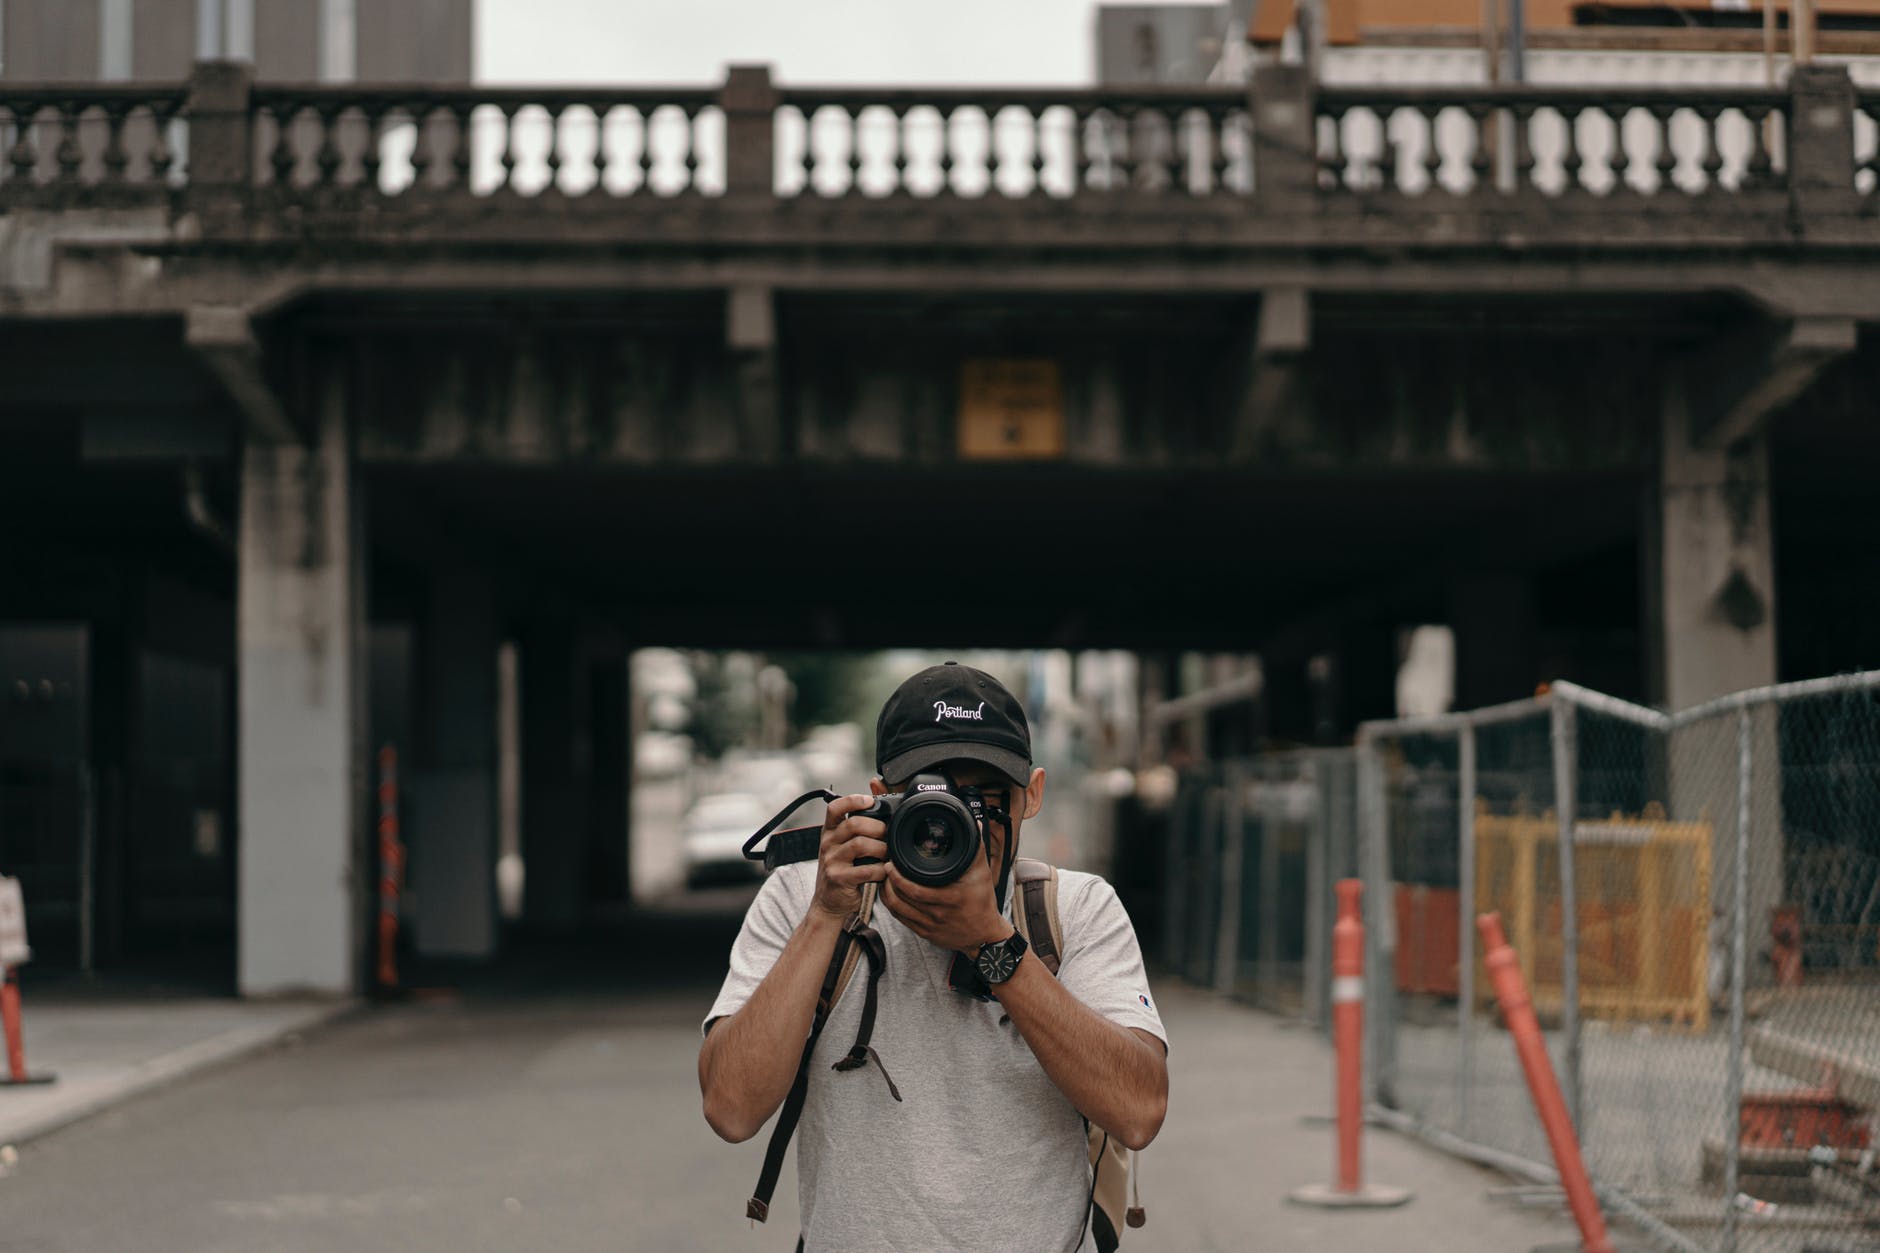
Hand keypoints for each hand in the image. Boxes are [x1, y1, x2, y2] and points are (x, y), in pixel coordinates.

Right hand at [811, 794, 888, 920]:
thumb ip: (857, 826)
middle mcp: (828, 843)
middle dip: (877, 827)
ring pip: (861, 844)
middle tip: (888, 835)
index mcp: (829, 832)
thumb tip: (877, 801)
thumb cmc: (842, 870)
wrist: (830, 902)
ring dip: (881, 848)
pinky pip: (866, 869)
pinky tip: (883, 871)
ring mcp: (832, 861)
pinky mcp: (839, 878)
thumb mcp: (844, 845)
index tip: (869, 801)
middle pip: (854, 824)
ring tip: (887, 854)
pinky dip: (880, 870)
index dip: (852, 800)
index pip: (835, 808)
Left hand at [881, 848, 1009, 956]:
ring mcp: (929, 926)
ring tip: (885, 879)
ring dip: (887, 893)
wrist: (984, 936)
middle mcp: (937, 914)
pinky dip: (892, 906)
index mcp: (950, 898)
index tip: (892, 863)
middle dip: (889, 882)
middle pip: (901, 899)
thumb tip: (974, 824)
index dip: (899, 878)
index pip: (915, 890)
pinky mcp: (924, 933)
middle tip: (885, 867)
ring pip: (897, 910)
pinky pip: (901, 919)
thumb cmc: (982, 903)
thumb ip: (976, 848)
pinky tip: (890, 894)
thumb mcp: (982, 874)